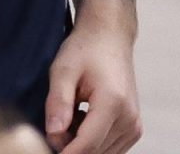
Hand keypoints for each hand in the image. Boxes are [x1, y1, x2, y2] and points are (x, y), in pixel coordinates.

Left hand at [44, 25, 141, 153]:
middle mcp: (129, 119)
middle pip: (94, 152)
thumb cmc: (85, 50)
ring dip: (80, 144)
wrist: (109, 37)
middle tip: (53, 123)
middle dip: (69, 146)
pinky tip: (81, 119)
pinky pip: (108, 149)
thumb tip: (53, 134)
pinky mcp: (133, 129)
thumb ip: (58, 102)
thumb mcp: (63, 70)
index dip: (63, 152)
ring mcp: (134, 125)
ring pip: (101, 153)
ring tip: (69, 114)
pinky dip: (91, 141)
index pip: (87, 146)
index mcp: (113, 103)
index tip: (45, 146)